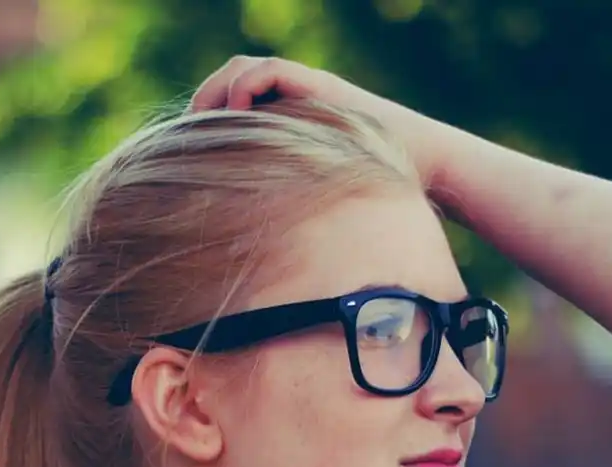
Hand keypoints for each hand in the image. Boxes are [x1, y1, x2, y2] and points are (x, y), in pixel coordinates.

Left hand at [186, 56, 454, 193]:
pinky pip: (269, 71)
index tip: (186, 151)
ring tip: (203, 120)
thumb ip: (288, 208)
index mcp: (286, 122)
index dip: (205, 121)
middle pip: (228, 81)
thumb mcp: (319, 202)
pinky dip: (245, 88)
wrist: (426, 165)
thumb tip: (249, 252)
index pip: (230, 104)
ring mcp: (306, 89)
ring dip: (216, 91)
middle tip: (185, 133)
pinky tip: (237, 117)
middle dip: (202, 103)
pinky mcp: (319, 86)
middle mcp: (292, 99)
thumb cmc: (379, 193)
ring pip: (242, 69)